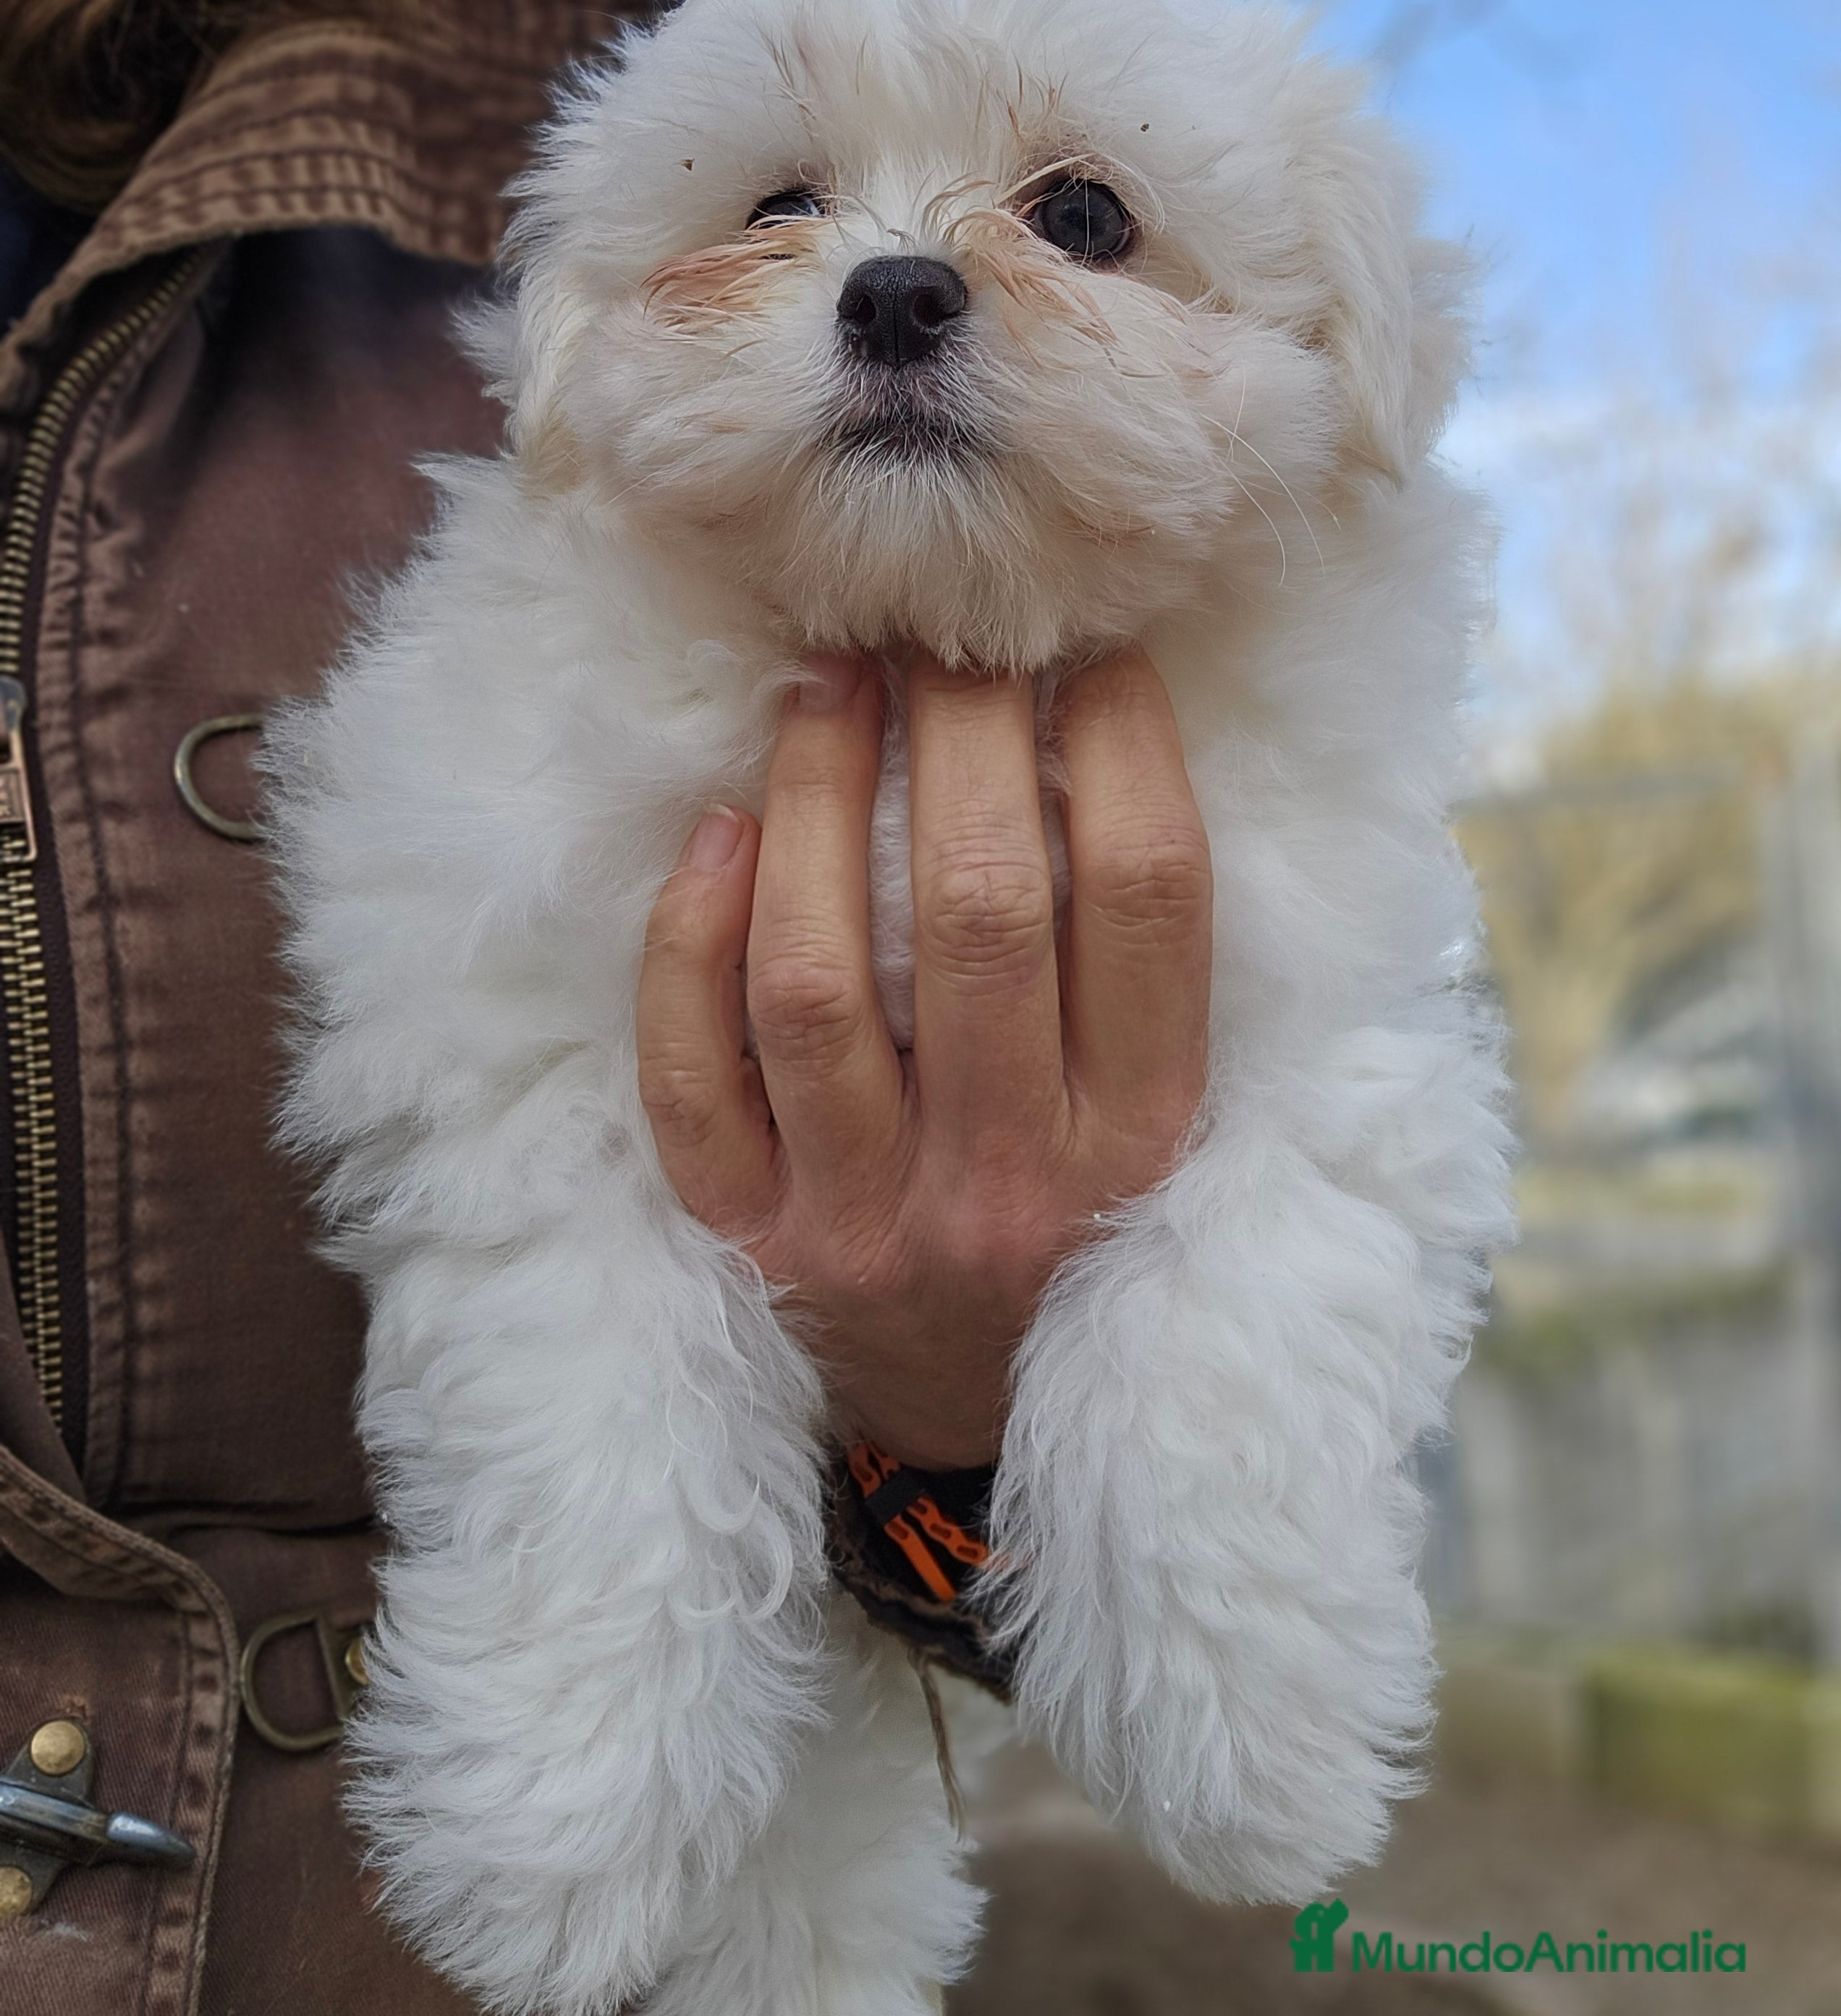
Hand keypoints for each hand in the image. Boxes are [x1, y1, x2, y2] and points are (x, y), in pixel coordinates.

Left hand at [637, 648, 1211, 1468]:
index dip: (1122, 743)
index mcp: (1146, 1139)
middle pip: (979, 910)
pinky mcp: (747, 1239)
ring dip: (814, 801)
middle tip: (939, 629)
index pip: (1149, 897)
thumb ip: (1153, 968)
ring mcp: (865, 1215)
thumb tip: (1108, 729)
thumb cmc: (1081, 1226)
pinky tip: (716, 828)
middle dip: (958, 733)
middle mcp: (1012, 1178)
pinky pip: (692, 1074)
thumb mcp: (1167, 1122)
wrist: (971, 1423)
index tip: (1087, 651)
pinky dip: (687, 943)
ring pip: (816, 977)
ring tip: (826, 685)